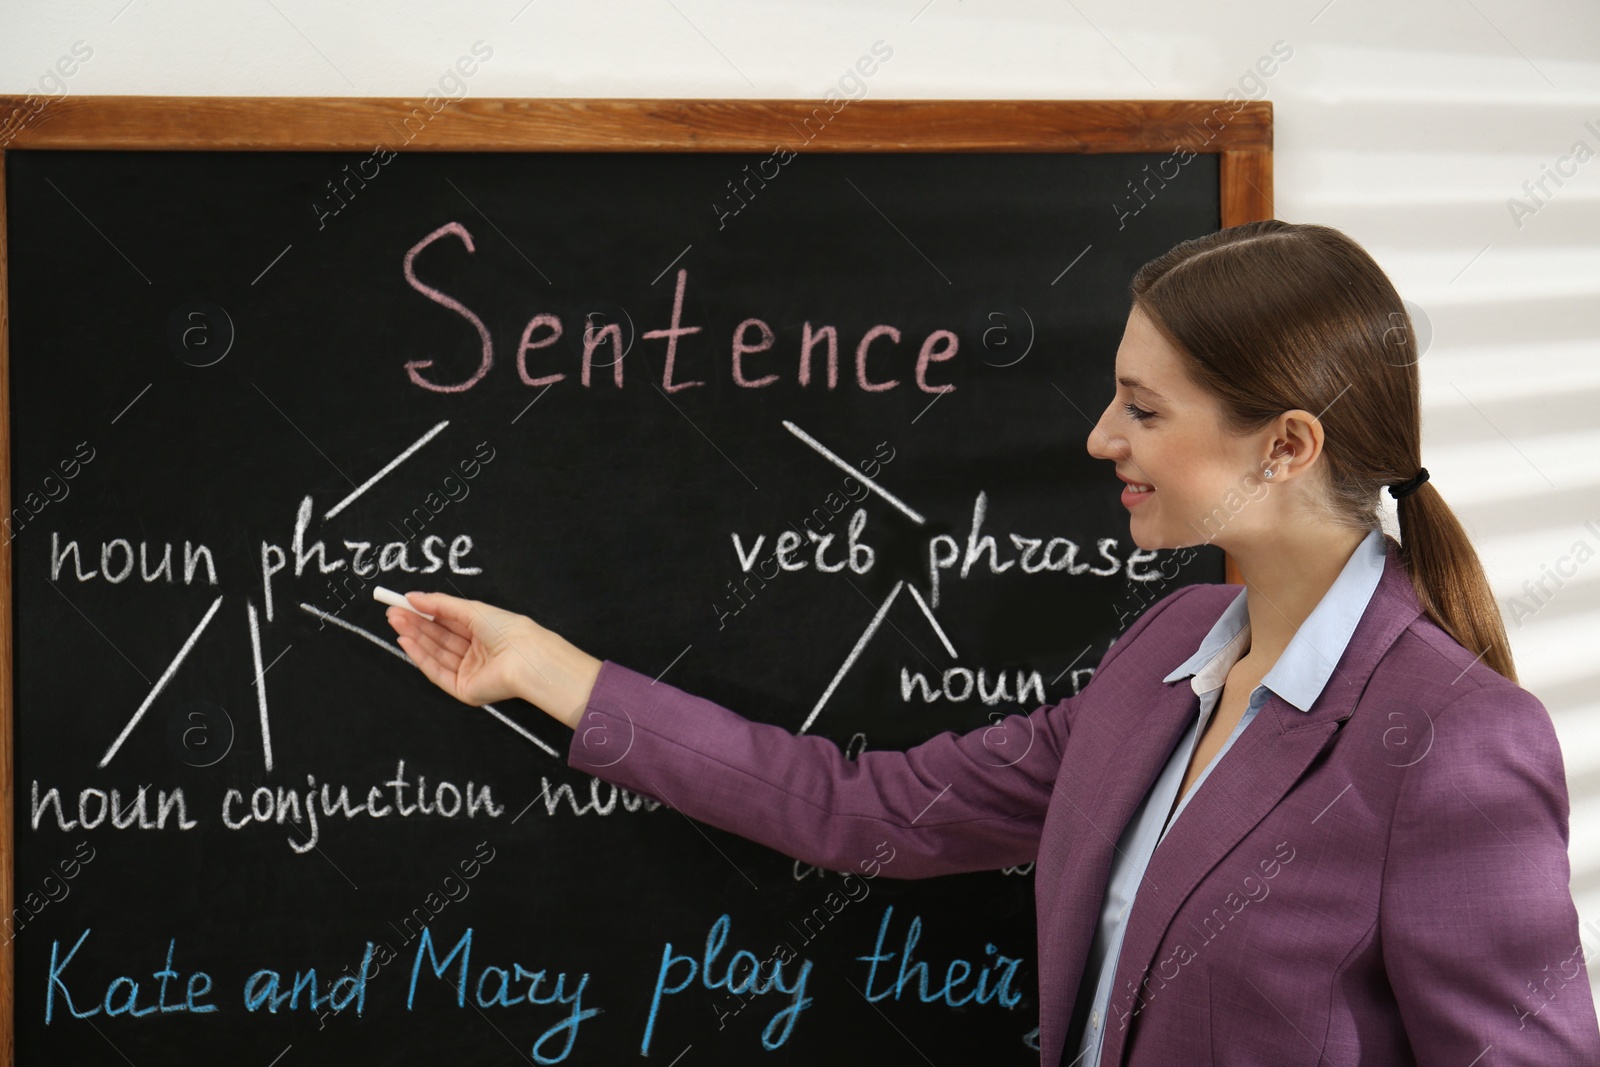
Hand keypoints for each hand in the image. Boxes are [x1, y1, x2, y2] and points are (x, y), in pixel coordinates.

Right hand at [384, 591, 601, 728]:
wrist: (524, 657)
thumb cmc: (506, 630)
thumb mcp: (472, 610)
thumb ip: (440, 604)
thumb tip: (413, 596)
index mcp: (483, 633)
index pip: (448, 623)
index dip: (425, 613)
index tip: (403, 604)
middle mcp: (476, 653)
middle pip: (439, 638)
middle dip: (415, 624)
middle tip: (393, 612)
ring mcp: (469, 672)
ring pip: (436, 653)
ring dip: (415, 637)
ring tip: (396, 622)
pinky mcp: (463, 689)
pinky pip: (437, 671)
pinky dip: (420, 656)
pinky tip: (406, 641)